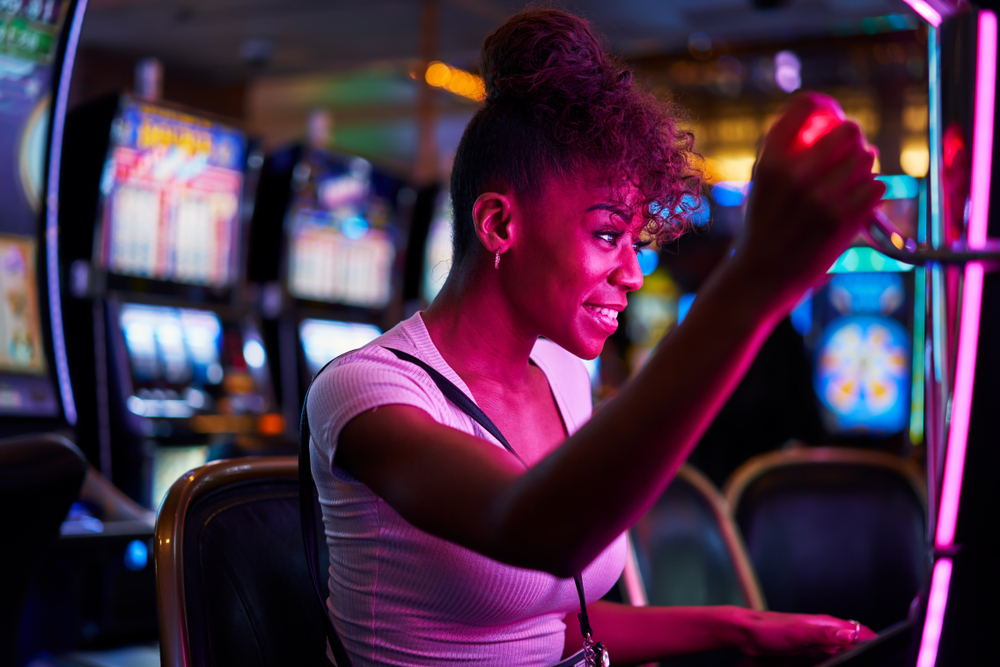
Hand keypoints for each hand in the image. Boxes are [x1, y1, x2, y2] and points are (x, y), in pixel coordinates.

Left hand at [729, 609, 877, 655]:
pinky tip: (841, 665)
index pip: (860, 632)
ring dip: (854, 656)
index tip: (889, 652)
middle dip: (868, 651)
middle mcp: (824, 631)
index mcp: (826, 624)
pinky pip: (831, 656)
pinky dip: (840, 660)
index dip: (876, 641)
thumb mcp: (797, 632)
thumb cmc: (768, 629)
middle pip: (855, 642)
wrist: (746, 633)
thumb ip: (824, 633)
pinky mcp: (808, 650)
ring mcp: (817, 640)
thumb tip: (851, 635)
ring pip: (844, 650)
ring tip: (863, 663)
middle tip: (879, 661)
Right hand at [732, 92, 884, 315]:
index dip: (822, 106)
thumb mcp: (761, 184)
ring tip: (853, 178)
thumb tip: (824, 116)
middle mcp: (795, 177)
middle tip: (851, 148)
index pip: (806, 107)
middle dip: (852, 137)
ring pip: (867, 158)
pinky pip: (877, 187)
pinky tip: (858, 201)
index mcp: (770, 162)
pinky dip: (872, 192)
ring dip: (865, 166)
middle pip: (847, 129)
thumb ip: (785, 152)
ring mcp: (821, 200)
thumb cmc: (762, 228)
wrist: (758, 278)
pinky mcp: (843, 222)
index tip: (828, 114)